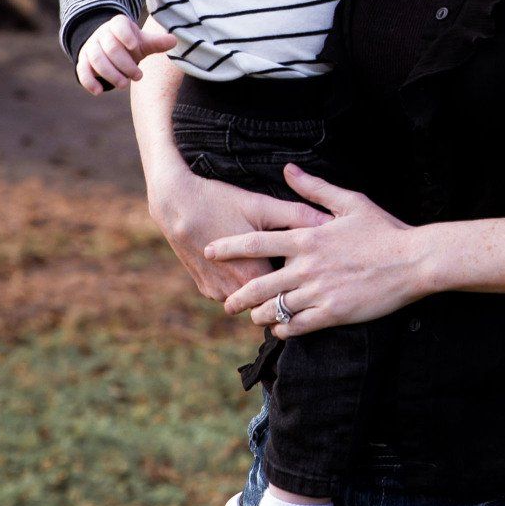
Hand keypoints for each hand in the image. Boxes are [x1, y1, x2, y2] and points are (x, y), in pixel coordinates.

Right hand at [78, 14, 176, 91]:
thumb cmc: (130, 45)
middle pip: (110, 47)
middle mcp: (102, 34)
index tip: (135, 46)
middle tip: (138, 76)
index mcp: (118, 25)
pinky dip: (89, 82)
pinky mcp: (83, 62)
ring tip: (124, 85)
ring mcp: (91, 47)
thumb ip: (156, 43)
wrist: (108, 47)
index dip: (126, 35)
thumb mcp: (143, 42)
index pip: (119, 25)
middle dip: (125, 64)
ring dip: (111, 74)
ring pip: (97, 60)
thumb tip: (174, 40)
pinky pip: (82, 71)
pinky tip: (99, 92)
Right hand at [150, 171, 322, 302]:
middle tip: (300, 279)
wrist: (173, 203)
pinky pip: (230, 295)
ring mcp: (215, 292)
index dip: (302, 288)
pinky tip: (249, 266)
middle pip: (267, 305)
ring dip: (260, 291)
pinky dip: (241, 286)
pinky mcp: (204, 288)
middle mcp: (231, 291)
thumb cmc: (219, 200)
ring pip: (248, 303)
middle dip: (283, 293)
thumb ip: (297, 215)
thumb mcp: (260, 205)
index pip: (286, 299)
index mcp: (251, 275)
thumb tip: (330, 221)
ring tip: (276, 271)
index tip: (316, 280)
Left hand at [209, 168, 431, 331]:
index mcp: (307, 238)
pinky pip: (297, 326)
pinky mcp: (333, 312)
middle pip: (258, 284)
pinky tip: (280, 329)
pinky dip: (284, 329)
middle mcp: (307, 266)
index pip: (256, 242)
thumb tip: (287, 169)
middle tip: (227, 302)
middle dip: (238, 296)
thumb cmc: (384, 230)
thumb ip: (313, 189)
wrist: (414, 261)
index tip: (209, 251)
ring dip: (260, 314)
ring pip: (275, 308)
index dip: (228, 247)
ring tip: (254, 316)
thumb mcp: (349, 202)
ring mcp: (319, 292)